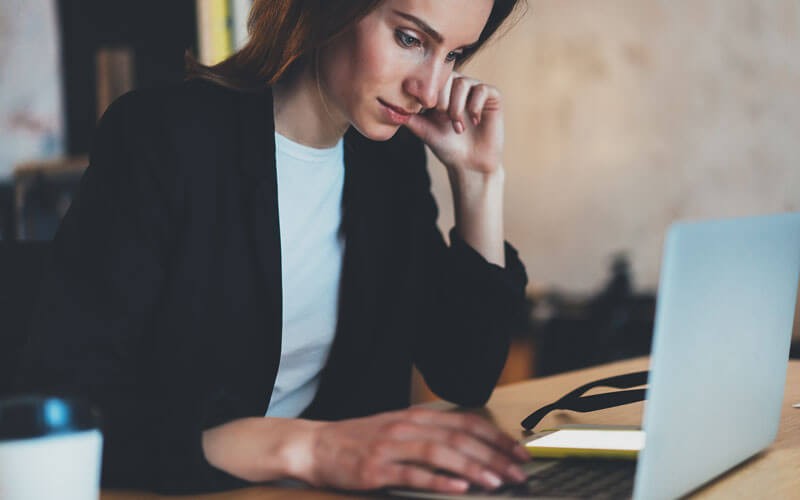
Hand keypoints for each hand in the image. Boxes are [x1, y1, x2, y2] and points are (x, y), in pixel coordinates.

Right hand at [202, 409, 529, 492]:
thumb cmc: (359, 440)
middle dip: (494, 456)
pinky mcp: (377, 468)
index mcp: (415, 416)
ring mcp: (392, 446)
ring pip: (441, 453)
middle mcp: (407, 426)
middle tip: (518, 472)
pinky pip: (413, 474)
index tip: (519, 452)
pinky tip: (458, 489)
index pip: (466, 421)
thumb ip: (428, 434)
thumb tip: (468, 447)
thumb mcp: (397, 428)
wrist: (316, 445)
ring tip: (496, 482)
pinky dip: (438, 482)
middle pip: (460, 438)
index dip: (496, 437)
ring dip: (472, 468)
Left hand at [405, 72, 503, 175]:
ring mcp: (475, 90)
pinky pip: (482, 90)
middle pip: (447, 76)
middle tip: (444, 119)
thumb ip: (410, 116)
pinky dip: (475, 106)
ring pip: (463, 83)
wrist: (469, 164)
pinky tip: (474, 122)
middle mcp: (458, 86)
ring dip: (457, 107)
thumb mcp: (424, 130)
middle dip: (442, 100)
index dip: (428, 92)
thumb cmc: (446, 146)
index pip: (431, 77)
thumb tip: (392, 105)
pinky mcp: (492, 97)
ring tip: (458, 127)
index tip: (427, 110)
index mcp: (441, 90)